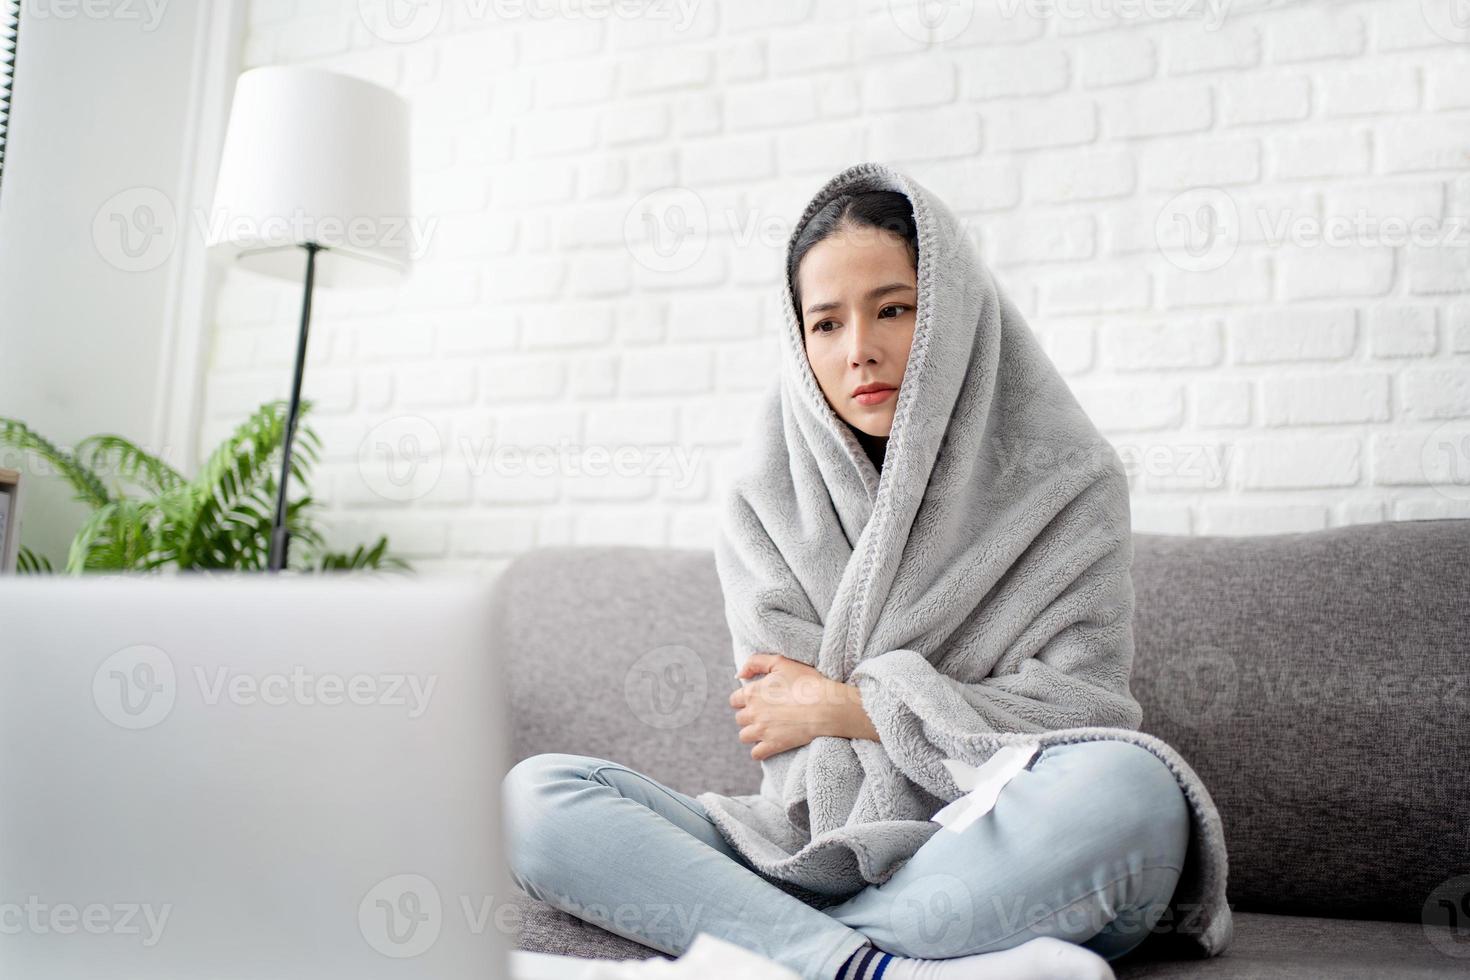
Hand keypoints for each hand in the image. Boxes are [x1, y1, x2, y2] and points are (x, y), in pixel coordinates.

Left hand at [729, 653, 878, 760]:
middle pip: (739, 719)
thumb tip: (738, 676)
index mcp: (752, 693)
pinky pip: (755, 754)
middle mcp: (753, 713)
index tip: (757, 700)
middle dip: (749, 716)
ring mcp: (762, 731)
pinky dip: (760, 751)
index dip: (745, 699)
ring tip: (767, 729)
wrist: (825, 705)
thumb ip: (755, 663)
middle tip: (765, 714)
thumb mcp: (780, 663)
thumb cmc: (806, 682)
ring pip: (744, 736)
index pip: (734, 700)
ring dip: (753, 733)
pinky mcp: (773, 745)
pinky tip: (769, 744)